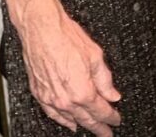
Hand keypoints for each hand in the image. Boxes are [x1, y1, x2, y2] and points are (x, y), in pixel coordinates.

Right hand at [13, 0, 121, 134]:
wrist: (41, 29)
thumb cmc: (66, 37)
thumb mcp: (95, 55)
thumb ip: (105, 79)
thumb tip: (112, 94)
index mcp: (83, 91)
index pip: (101, 111)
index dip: (111, 117)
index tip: (116, 120)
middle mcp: (66, 99)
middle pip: (86, 119)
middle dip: (98, 127)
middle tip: (107, 132)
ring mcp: (51, 98)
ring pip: (69, 119)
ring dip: (82, 124)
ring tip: (91, 129)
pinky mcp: (39, 93)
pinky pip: (52, 113)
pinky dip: (62, 120)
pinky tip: (68, 122)